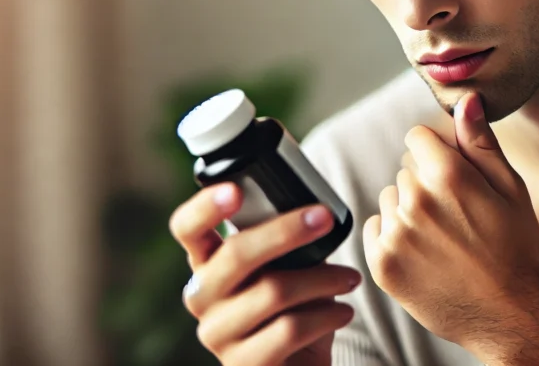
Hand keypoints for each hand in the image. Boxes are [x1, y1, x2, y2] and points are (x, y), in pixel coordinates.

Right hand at [169, 184, 361, 365]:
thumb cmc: (293, 309)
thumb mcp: (287, 269)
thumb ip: (285, 242)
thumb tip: (314, 211)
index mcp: (208, 263)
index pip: (187, 229)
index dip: (204, 207)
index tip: (234, 190)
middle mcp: (202, 297)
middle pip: (236, 254)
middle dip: (286, 231)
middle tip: (324, 219)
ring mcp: (217, 333)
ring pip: (272, 291)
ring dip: (323, 279)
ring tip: (351, 278)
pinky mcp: (242, 365)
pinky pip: (288, 330)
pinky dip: (326, 315)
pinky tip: (343, 311)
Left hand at [363, 92, 538, 354]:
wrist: (512, 316)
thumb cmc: (518, 249)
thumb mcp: (511, 189)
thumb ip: (480, 142)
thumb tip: (465, 100)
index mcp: (449, 176)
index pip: (417, 137)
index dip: (439, 153)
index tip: (456, 177)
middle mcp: (416, 201)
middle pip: (405, 168)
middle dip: (427, 182)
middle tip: (458, 216)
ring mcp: (396, 235)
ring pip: (391, 197)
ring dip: (409, 209)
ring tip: (443, 237)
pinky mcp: (382, 264)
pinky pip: (376, 228)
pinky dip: (394, 237)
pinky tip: (424, 252)